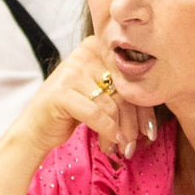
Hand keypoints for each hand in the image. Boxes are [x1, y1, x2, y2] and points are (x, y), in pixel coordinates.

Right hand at [8, 37, 153, 159]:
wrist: (36, 127)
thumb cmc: (74, 112)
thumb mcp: (102, 95)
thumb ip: (124, 91)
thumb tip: (158, 101)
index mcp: (98, 47)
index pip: (131, 75)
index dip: (144, 105)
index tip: (150, 131)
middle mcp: (85, 53)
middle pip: (124, 88)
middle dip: (133, 122)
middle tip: (134, 144)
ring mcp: (71, 70)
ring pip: (112, 104)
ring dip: (119, 132)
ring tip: (119, 147)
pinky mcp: (61, 92)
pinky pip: (96, 113)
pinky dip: (107, 131)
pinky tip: (109, 144)